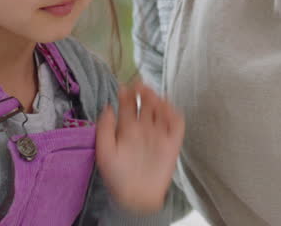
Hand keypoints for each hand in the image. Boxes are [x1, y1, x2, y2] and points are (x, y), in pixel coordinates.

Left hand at [95, 79, 184, 213]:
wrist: (136, 197)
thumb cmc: (117, 175)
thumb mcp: (104, 152)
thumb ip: (104, 129)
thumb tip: (108, 106)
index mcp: (126, 128)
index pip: (127, 106)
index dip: (126, 95)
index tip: (124, 86)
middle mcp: (143, 128)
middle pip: (145, 104)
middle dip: (142, 93)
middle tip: (139, 84)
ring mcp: (159, 134)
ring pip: (160, 110)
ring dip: (157, 100)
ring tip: (150, 94)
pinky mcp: (172, 142)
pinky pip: (176, 124)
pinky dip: (173, 114)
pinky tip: (166, 107)